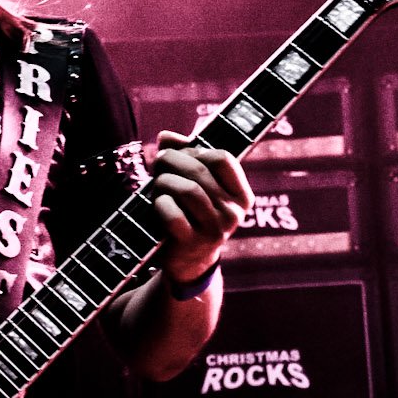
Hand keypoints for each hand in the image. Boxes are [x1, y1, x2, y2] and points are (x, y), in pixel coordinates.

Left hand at [146, 130, 253, 284]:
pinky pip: (173, 214)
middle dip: (171, 161)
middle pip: (199, 170)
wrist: (189, 262)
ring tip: (156, 185)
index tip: (182, 155)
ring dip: (164, 181)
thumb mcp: (196, 187)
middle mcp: (233, 213)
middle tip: (158, 164)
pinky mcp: (192, 243)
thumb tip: (166, 136)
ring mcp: (214, 230)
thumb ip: (185, 157)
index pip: (223, 158)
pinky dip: (160, 203)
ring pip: (187, 190)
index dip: (196, 150)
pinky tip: (157, 205)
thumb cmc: (192, 215)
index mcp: (240, 196)